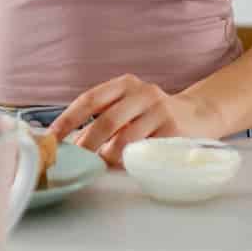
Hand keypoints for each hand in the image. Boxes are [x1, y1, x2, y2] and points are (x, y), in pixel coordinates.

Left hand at [46, 74, 211, 167]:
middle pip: (107, 120)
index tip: (52, 137)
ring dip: (108, 156)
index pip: (90, 99)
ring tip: (101, 165)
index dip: (68, 119)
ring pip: (126, 138)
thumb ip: (104, 118)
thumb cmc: (153, 114)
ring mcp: (160, 110)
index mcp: (124, 84)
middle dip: (87, 143)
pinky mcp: (174, 130)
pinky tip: (125, 166)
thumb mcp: (128, 106)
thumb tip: (71, 143)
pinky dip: (130, 161)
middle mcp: (142, 93)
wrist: (199, 114)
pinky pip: (145, 150)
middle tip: (76, 160)